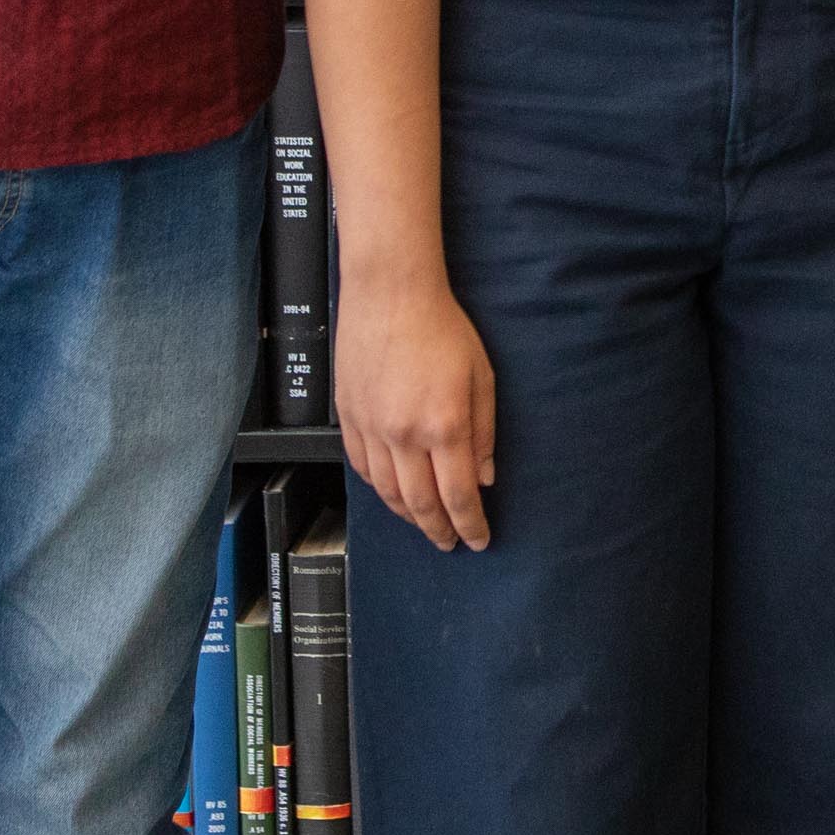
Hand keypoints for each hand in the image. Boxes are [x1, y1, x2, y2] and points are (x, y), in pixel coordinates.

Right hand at [340, 268, 498, 550]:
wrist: (390, 293)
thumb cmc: (441, 326)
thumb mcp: (481, 376)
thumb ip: (484, 432)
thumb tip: (484, 477)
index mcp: (444, 425)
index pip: (458, 495)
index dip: (470, 525)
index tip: (478, 539)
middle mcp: (404, 434)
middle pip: (421, 504)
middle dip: (439, 530)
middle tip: (451, 542)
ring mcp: (372, 428)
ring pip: (388, 493)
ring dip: (408, 516)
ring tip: (424, 524)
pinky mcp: (349, 417)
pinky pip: (362, 468)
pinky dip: (379, 489)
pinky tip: (392, 493)